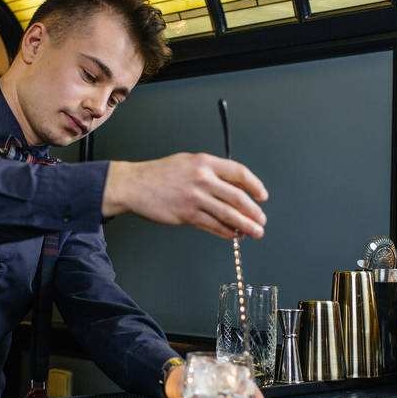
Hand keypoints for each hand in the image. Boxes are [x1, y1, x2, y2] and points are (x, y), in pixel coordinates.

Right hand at [102, 153, 268, 239]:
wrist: (134, 185)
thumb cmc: (159, 174)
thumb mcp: (187, 163)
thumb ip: (210, 172)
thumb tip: (233, 187)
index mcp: (204, 162)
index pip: (239, 172)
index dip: (255, 185)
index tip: (262, 196)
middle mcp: (202, 179)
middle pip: (237, 197)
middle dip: (254, 212)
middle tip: (261, 220)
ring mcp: (195, 198)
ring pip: (228, 214)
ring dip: (245, 225)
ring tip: (255, 232)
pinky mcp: (187, 215)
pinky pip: (213, 225)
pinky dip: (226, 232)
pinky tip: (233, 235)